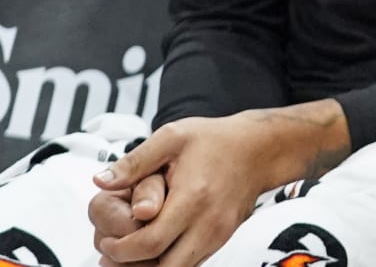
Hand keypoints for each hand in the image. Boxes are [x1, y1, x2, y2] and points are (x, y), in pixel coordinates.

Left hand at [89, 117, 269, 265]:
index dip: (121, 249)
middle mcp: (209, 223)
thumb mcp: (172, 137)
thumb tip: (101, 181)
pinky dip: (169, 262)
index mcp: (193, 198)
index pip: (150, 242)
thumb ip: (135, 161)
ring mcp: (218, 235)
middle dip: (132, 266)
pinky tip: (152, 249)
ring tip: (130, 252)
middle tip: (113, 252)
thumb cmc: (215, 140)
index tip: (106, 241)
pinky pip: (192, 263)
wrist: (259, 148)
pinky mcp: (222, 239)